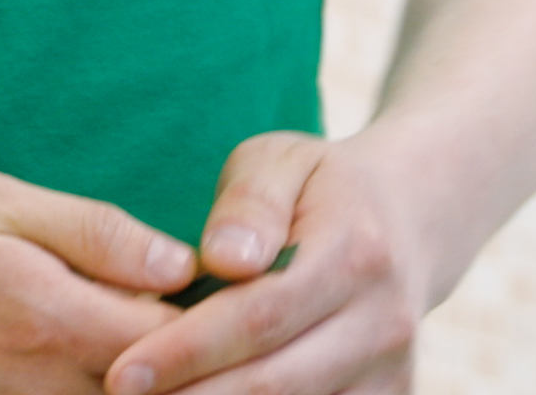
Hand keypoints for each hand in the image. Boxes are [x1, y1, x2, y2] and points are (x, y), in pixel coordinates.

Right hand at [0, 171, 197, 394]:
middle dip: (178, 366)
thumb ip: (91, 232)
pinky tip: (63, 369)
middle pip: (147, 392)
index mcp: (44, 312)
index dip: (203, 320)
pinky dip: (70, 393)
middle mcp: (32, 386)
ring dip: (125, 384)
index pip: (172, 338)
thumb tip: (182, 262)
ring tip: (115, 348)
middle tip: (179, 332)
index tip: (209, 294)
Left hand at [101, 135, 425, 394]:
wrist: (413, 218)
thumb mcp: (282, 162)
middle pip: (277, 386)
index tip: (123, 372)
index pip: (261, 317)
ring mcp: (393, 373)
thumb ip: (249, 204)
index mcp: (356, 254)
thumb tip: (223, 258)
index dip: (188, 351)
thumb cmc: (321, 187)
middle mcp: (385, 323)